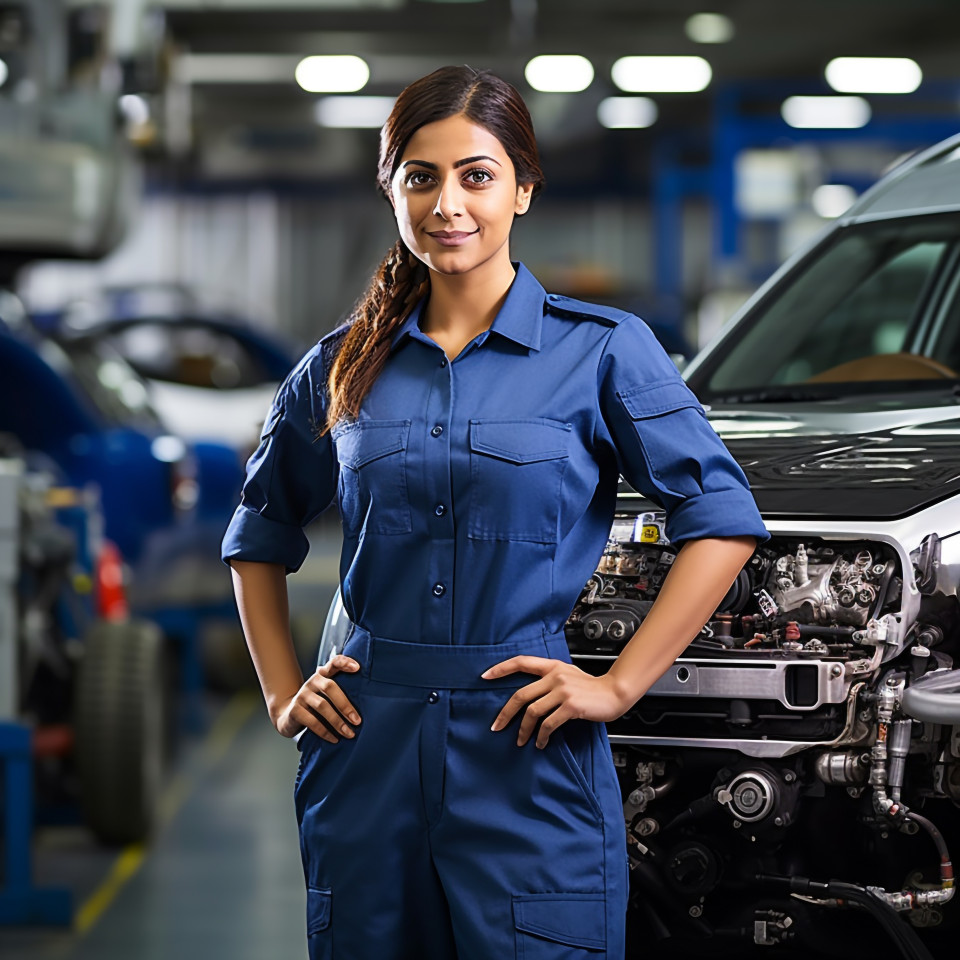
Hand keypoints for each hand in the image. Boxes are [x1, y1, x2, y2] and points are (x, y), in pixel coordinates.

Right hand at [274, 654, 362, 741]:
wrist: (288, 716)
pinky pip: (312, 721)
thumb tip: (369, 703)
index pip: (334, 663)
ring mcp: (302, 695)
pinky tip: (334, 739)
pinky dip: (325, 732)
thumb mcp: (326, 695)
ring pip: (322, 706)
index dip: (345, 662)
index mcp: (322, 675)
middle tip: (357, 721)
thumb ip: (341, 691)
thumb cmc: (315, 705)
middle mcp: (312, 682)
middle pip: (330, 687)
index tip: (358, 668)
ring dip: (338, 722)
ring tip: (349, 733)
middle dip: (346, 705)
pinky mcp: (295, 710)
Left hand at [481, 656, 630, 747]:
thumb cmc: (591, 687)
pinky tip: (541, 742)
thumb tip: (528, 693)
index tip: (485, 676)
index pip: (521, 662)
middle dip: (505, 713)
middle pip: (521, 694)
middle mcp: (555, 676)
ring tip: (521, 740)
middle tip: (497, 726)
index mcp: (552, 666)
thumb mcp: (568, 674)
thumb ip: (550, 678)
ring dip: (523, 730)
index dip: (501, 668)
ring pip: (532, 711)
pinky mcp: (571, 706)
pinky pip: (548, 724)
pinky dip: (541, 736)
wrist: (614, 693)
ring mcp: (563, 691)